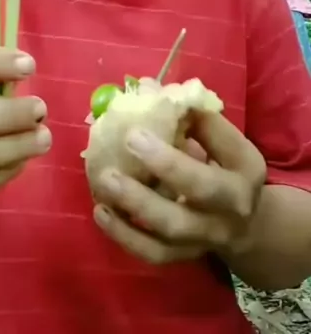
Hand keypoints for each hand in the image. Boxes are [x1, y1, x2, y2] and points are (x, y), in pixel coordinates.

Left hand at [91, 111, 265, 264]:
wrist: (246, 226)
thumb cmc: (225, 169)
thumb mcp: (224, 143)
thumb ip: (193, 119)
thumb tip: (147, 89)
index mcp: (244, 170)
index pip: (222, 148)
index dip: (194, 122)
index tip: (151, 118)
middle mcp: (230, 208)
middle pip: (199, 190)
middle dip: (165, 165)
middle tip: (128, 139)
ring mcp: (206, 237)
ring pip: (172, 229)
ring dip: (135, 204)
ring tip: (105, 181)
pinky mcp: (183, 257)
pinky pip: (154, 253)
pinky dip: (125, 236)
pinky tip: (101, 212)